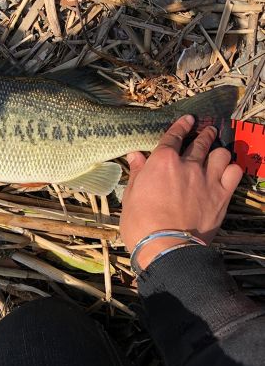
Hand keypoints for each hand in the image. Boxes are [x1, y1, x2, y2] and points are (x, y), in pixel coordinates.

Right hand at [120, 115, 241, 268]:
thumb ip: (138, 172)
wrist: (166, 246)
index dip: (181, 125)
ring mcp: (207, 179)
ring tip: (216, 153)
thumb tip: (136, 155)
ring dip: (217, 151)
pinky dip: (231, 169)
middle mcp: (187, 164)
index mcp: (162, 161)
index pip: (173, 136)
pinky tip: (227, 171)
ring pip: (220, 153)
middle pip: (200, 141)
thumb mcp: (131, 195)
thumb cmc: (141, 222)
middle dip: (204, 134)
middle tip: (206, 131)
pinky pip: (234, 172)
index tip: (188, 120)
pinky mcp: (221, 195)